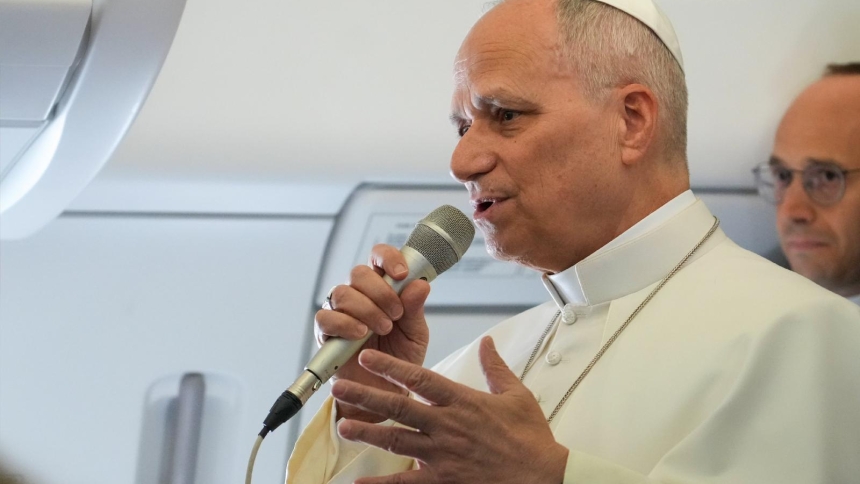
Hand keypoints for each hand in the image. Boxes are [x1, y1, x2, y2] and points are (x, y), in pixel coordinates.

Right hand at [315, 244, 430, 422]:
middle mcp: (359, 295)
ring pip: (343, 292)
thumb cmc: (400, 358)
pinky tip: (360, 334)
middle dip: (380, 291)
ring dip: (366, 309)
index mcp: (382, 287)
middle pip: (358, 272)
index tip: (402, 273)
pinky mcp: (326, 332)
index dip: (388, 258)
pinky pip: (326, 317)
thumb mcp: (415, 333)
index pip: (379, 257)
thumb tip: (420, 284)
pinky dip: (345, 323)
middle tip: (395, 314)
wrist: (386, 393)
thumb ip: (415, 308)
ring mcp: (340, 312)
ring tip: (383, 329)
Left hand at [332, 337, 568, 483]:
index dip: (392, 368)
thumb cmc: (530, 438)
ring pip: (397, 440)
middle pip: (399, 407)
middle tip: (341, 387)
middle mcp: (448, 426)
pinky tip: (360, 483)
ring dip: (368, 432)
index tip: (369, 358)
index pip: (420, 379)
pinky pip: (407, 482)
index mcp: (463, 401)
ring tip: (343, 425)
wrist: (542, 476)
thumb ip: (495, 367)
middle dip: (367, 395)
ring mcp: (443, 455)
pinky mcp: (444, 480)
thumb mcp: (516, 394)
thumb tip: (487, 342)